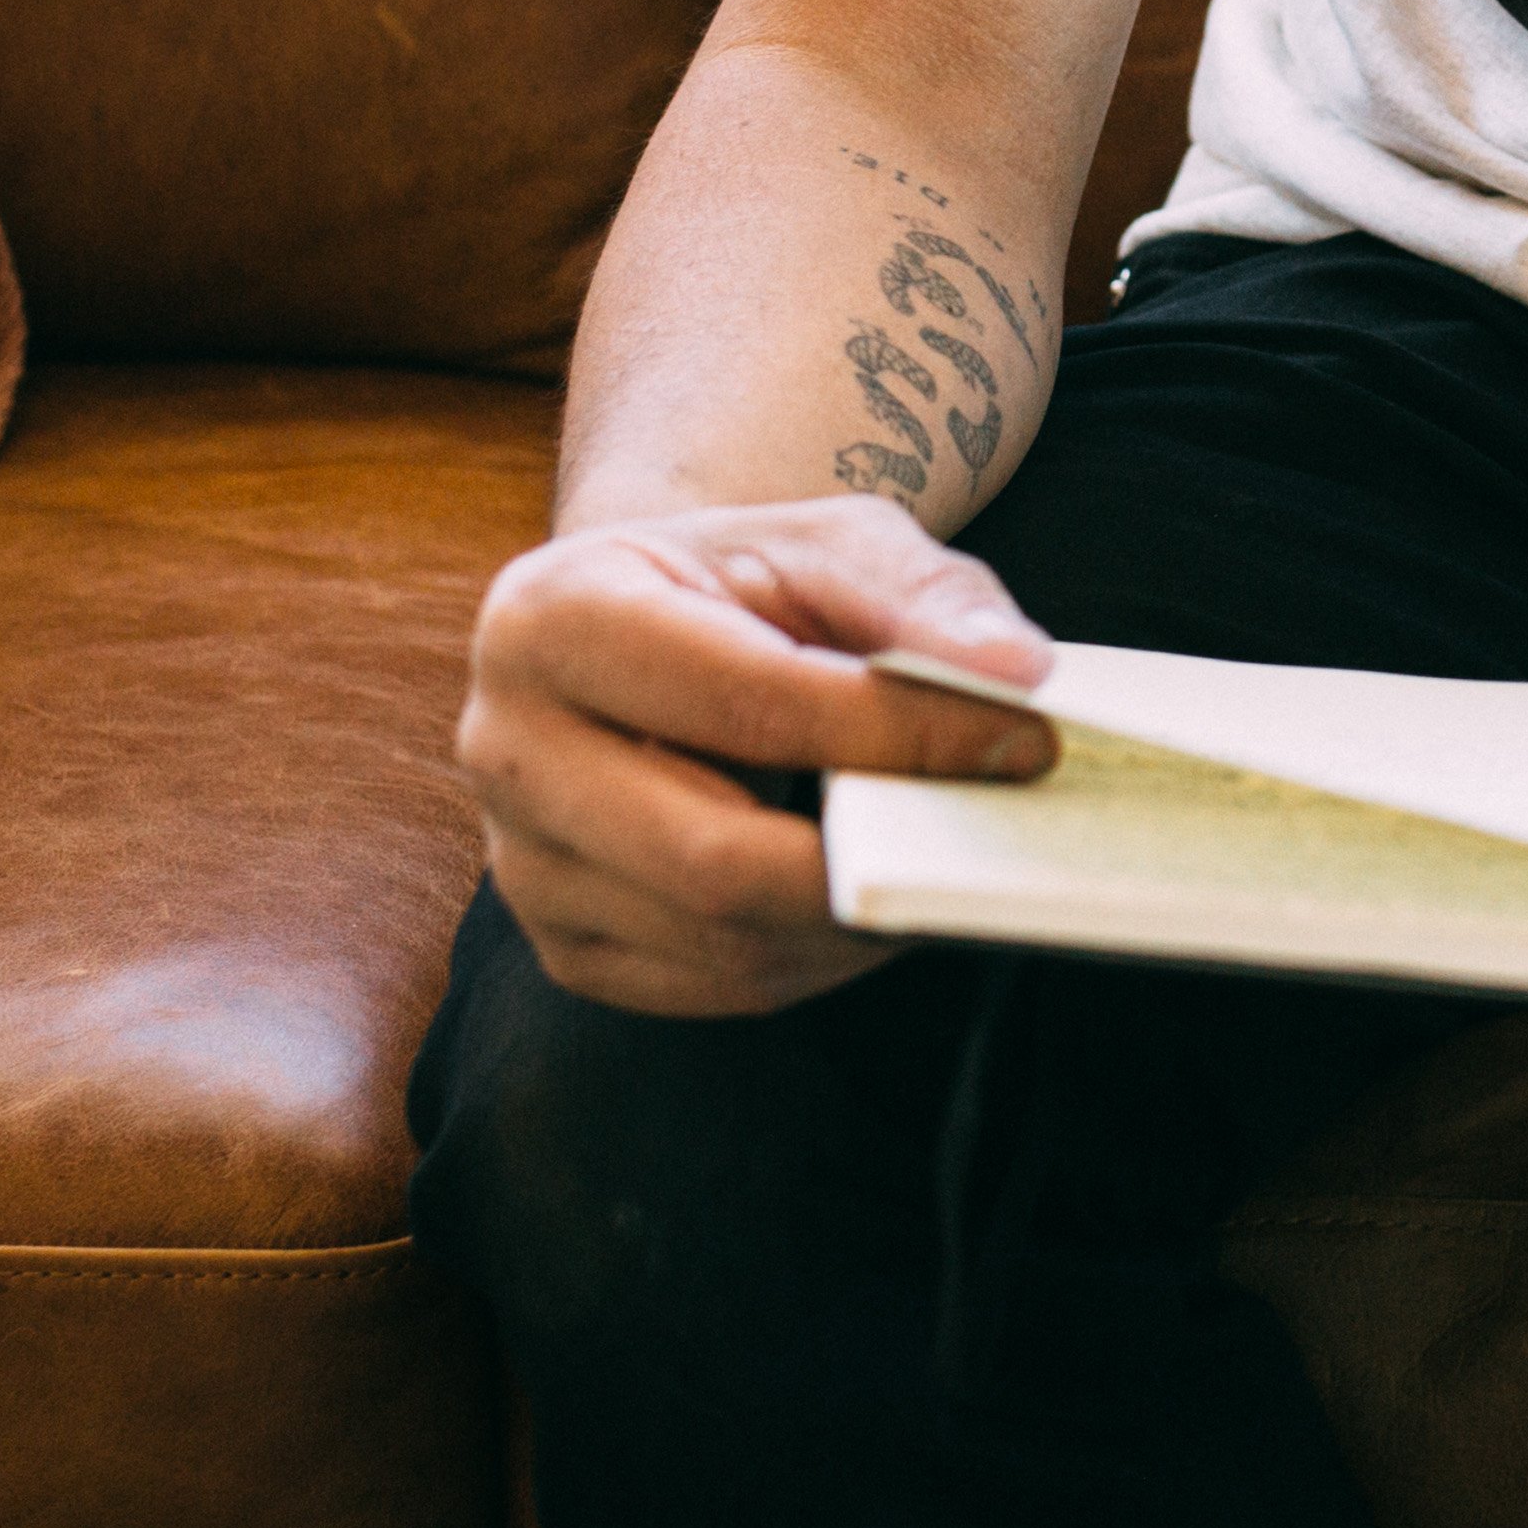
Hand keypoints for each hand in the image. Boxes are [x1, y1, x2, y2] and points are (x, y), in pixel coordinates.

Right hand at [456, 494, 1060, 1016]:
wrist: (659, 628)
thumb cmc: (750, 580)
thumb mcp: (834, 542)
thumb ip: (923, 595)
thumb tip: (1014, 675)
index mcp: (552, 614)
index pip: (746, 701)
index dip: (895, 733)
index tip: (1023, 740)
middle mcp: (503, 745)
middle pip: (711, 856)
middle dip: (872, 861)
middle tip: (985, 836)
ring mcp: (522, 861)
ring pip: (717, 938)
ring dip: (854, 919)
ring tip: (938, 862)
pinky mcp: (563, 942)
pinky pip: (711, 984)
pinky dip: (815, 957)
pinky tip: (866, 898)